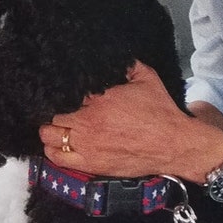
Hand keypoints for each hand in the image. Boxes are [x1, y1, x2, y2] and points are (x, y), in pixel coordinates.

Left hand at [39, 61, 222, 181]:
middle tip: (62, 111)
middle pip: (53, 117)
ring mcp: (87, 146)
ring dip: (51, 132)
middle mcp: (87, 124)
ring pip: (49, 139)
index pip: (66, 95)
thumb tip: (118, 56)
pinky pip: (58, 159)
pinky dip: (54, 152)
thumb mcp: (147, 78)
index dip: (64, 93)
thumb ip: (128, 65)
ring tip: (58, 128)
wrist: (173, 144)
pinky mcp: (91, 165)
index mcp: (98, 101)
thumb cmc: (160, 111)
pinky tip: (59, 146)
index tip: (66, 94)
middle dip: (56, 112)